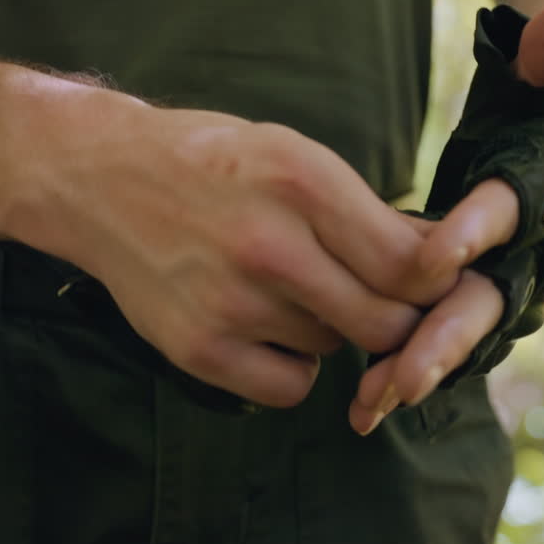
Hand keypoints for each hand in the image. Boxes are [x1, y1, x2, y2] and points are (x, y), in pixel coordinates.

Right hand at [23, 98, 457, 408]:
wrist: (100, 180)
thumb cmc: (212, 163)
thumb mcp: (293, 156)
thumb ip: (366, 213)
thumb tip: (443, 262)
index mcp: (301, 180)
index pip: (409, 264)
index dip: (433, 284)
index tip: (429, 284)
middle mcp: (268, 244)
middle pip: (382, 321)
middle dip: (393, 317)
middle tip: (376, 299)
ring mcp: (230, 302)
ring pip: (334, 349)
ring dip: (330, 330)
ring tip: (287, 290)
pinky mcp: (198, 349)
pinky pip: (289, 388)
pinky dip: (290, 367)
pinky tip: (265, 329)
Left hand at [348, 0, 543, 433]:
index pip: (516, 209)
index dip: (480, 229)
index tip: (436, 253)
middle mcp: (539, 252)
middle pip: (491, 300)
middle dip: (444, 339)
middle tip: (399, 377)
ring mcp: (512, 287)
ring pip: (465, 339)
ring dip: (418, 372)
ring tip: (367, 405)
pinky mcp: (481, 306)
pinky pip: (444, 348)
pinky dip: (406, 374)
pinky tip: (361, 406)